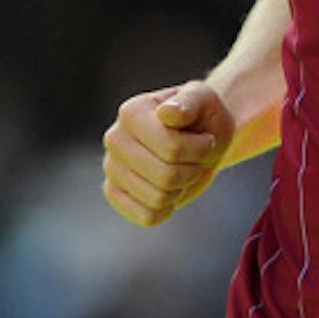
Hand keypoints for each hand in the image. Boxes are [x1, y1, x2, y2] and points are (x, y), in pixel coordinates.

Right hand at [102, 79, 232, 227]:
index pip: (171, 148)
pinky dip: (168, 208)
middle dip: (192, 170)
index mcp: (132, 112)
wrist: (200, 138)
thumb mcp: (205, 100)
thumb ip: (189, 102)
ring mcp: (111, 168)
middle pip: (166, 176)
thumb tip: (167, 113)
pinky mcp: (114, 193)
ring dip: (181, 188)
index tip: (206, 138)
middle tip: (195, 157)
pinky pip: (147, 216)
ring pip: (157, 199)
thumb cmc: (203, 117)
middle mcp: (115, 139)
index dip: (200, 149)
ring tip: (181, 168)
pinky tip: (169, 188)